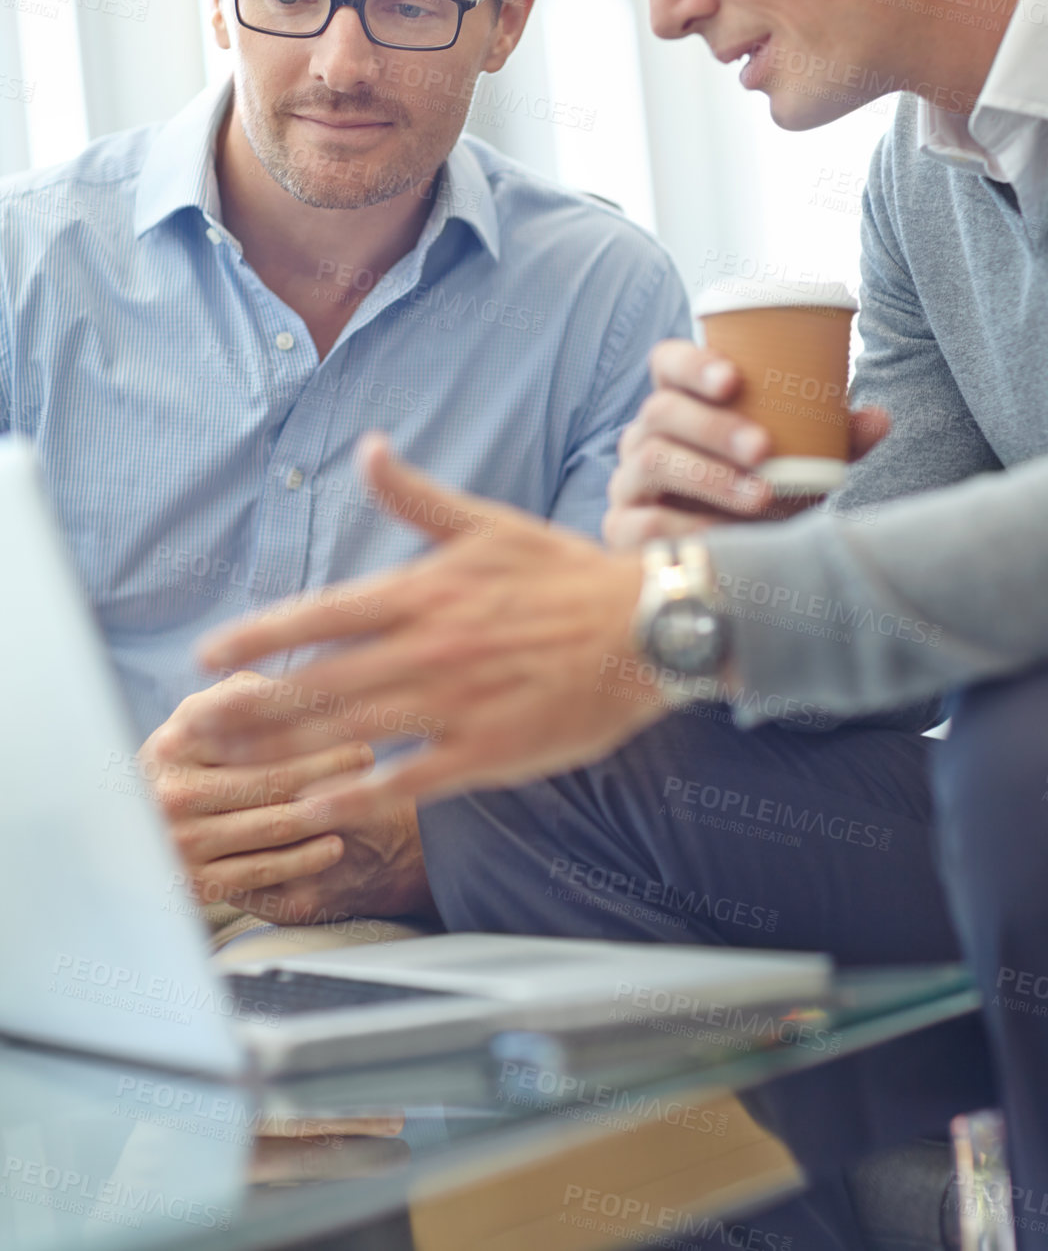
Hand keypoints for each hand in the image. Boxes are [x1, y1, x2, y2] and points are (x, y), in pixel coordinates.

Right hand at [139, 673, 433, 922]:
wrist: (142, 831)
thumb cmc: (191, 759)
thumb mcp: (203, 715)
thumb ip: (243, 691)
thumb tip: (297, 673)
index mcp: (175, 740)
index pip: (253, 724)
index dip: (311, 714)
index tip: (356, 706)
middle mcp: (169, 792)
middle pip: (272, 776)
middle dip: (330, 764)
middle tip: (368, 754)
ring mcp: (180, 842)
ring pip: (275, 824)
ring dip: (329, 809)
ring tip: (364, 794)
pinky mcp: (195, 884)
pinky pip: (265, 869)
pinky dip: (307, 858)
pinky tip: (335, 842)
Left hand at [192, 438, 668, 806]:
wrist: (648, 626)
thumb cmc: (567, 574)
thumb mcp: (488, 522)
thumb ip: (417, 496)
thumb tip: (367, 448)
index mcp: (424, 591)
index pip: (321, 616)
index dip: (259, 638)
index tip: (209, 653)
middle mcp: (429, 648)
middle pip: (319, 682)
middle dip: (248, 705)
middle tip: (192, 724)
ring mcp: (456, 703)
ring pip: (351, 731)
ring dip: (283, 749)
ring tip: (230, 761)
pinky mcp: (488, 751)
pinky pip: (409, 780)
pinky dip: (359, 796)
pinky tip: (315, 807)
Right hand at [604, 339, 890, 546]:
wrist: (719, 571)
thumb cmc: (758, 501)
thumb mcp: (798, 470)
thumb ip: (835, 444)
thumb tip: (880, 418)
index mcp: (680, 405)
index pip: (667, 363)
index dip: (693, 363)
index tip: (734, 378)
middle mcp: (644, 437)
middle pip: (660, 411)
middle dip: (714, 426)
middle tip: (765, 447)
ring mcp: (627, 484)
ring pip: (651, 462)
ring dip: (709, 476)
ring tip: (760, 494)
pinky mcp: (621, 530)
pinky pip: (641, 521)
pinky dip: (684, 526)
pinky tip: (719, 537)